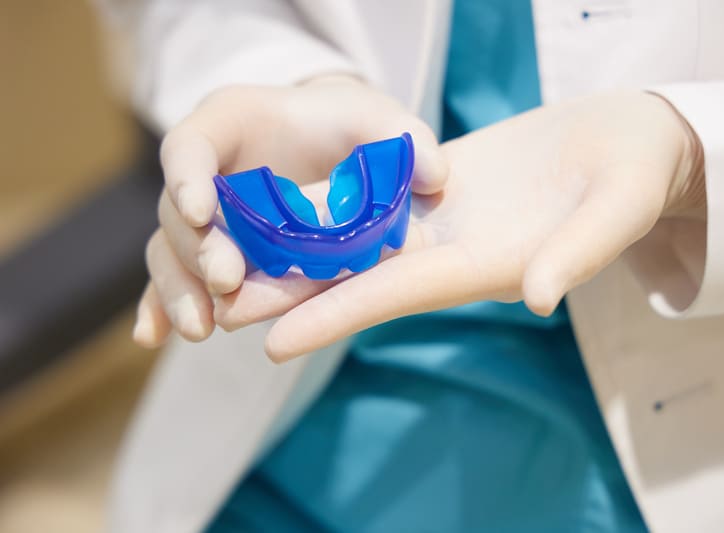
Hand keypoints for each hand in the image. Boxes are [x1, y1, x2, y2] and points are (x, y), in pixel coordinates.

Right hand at [133, 76, 448, 346]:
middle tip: (226, 281)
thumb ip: (407, 138)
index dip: (188, 176)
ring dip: (177, 290)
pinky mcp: (208, 249)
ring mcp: (201, 212)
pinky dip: (160, 307)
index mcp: (229, 121)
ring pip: (168, 251)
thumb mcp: (379, 120)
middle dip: (195, 248)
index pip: (190, 144)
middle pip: (175, 210)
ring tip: (200, 330)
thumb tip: (436, 177)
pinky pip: (174, 278)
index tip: (203, 210)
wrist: (332, 145)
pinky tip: (154, 339)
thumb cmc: (349, 125)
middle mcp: (204, 169)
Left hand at [214, 90, 704, 360]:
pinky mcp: (437, 185)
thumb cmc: (635, 177)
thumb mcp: (616, 211)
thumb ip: (579, 253)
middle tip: (214, 312)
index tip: (273, 345)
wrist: (631, 144)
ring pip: (353, 237)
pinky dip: (324, 202)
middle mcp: (450, 249)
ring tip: (223, 261)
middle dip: (288, 295)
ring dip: (290, 250)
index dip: (335, 316)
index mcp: (484, 263)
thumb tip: (540, 296)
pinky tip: (275, 203)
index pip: (396, 296)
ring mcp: (440, 217)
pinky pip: (371, 194)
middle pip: (355, 276)